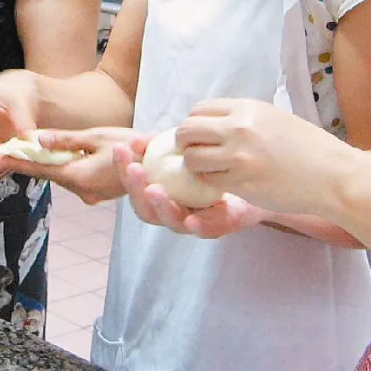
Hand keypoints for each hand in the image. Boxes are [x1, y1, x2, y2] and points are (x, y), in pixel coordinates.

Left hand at [8, 127, 145, 204]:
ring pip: (64, 177)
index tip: (1, 156)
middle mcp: (83, 191)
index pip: (41, 170)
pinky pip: (76, 180)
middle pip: (51, 174)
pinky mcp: (99, 193)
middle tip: (13, 148)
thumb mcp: (97, 136)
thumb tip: (38, 140)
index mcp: (79, 176)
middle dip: (34, 162)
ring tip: (34, 150)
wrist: (161, 164)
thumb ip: (65, 140)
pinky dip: (67, 169)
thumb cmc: (133, 147)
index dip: (20, 163)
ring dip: (51, 165)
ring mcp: (92, 195)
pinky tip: (66, 157)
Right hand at [112, 139, 268, 237]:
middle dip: (136, 189)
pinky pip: (205, 230)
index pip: (134, 185)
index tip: (120, 149)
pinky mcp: (219, 227)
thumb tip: (134, 140)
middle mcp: (172, 211)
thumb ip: (159, 144)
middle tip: (135, 170)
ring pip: (172, 221)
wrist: (250, 175)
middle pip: (146, 208)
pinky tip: (191, 219)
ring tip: (154, 190)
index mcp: (160, 193)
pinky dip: (197, 226)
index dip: (122, 168)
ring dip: (160, 207)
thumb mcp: (184, 148)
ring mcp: (194, 222)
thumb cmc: (209, 162)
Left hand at [177, 98, 352, 215]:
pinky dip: (208, 182)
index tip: (200, 135)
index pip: (198, 109)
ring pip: (192, 158)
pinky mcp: (242, 183)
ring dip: (194, 165)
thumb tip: (210, 122)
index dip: (194, 123)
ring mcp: (239, 157)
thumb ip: (241, 117)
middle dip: (185, 143)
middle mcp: (239, 128)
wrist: (332, 175)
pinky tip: (221, 182)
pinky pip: (207, 181)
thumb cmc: (306, 147)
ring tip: (208, 170)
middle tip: (195, 153)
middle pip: (187, 130)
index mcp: (246, 108)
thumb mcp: (272, 117)